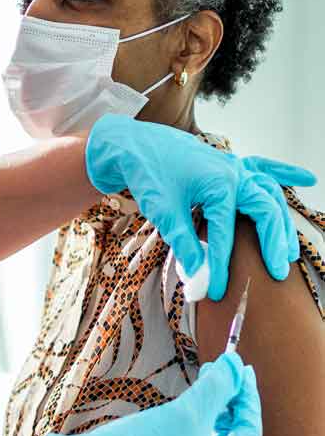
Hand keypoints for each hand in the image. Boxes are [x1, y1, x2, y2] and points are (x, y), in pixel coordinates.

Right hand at [43, 352, 260, 435]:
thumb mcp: (185, 414)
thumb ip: (215, 389)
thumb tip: (236, 365)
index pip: (250, 427)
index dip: (248, 394)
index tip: (241, 365)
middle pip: (237, 432)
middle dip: (233, 397)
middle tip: (222, 369)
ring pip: (219, 434)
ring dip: (217, 405)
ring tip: (207, 379)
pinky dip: (200, 416)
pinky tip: (187, 401)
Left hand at [85, 115, 314, 299]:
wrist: (130, 144)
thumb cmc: (146, 173)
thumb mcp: (164, 212)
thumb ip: (185, 245)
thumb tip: (199, 280)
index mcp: (218, 183)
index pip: (226, 232)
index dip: (223, 265)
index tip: (219, 291)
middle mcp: (232, 172)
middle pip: (264, 210)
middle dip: (272, 242)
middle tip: (277, 272)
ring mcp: (231, 165)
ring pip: (268, 193)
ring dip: (280, 221)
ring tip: (288, 252)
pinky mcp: (225, 163)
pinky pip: (261, 167)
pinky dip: (282, 172)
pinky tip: (304, 179)